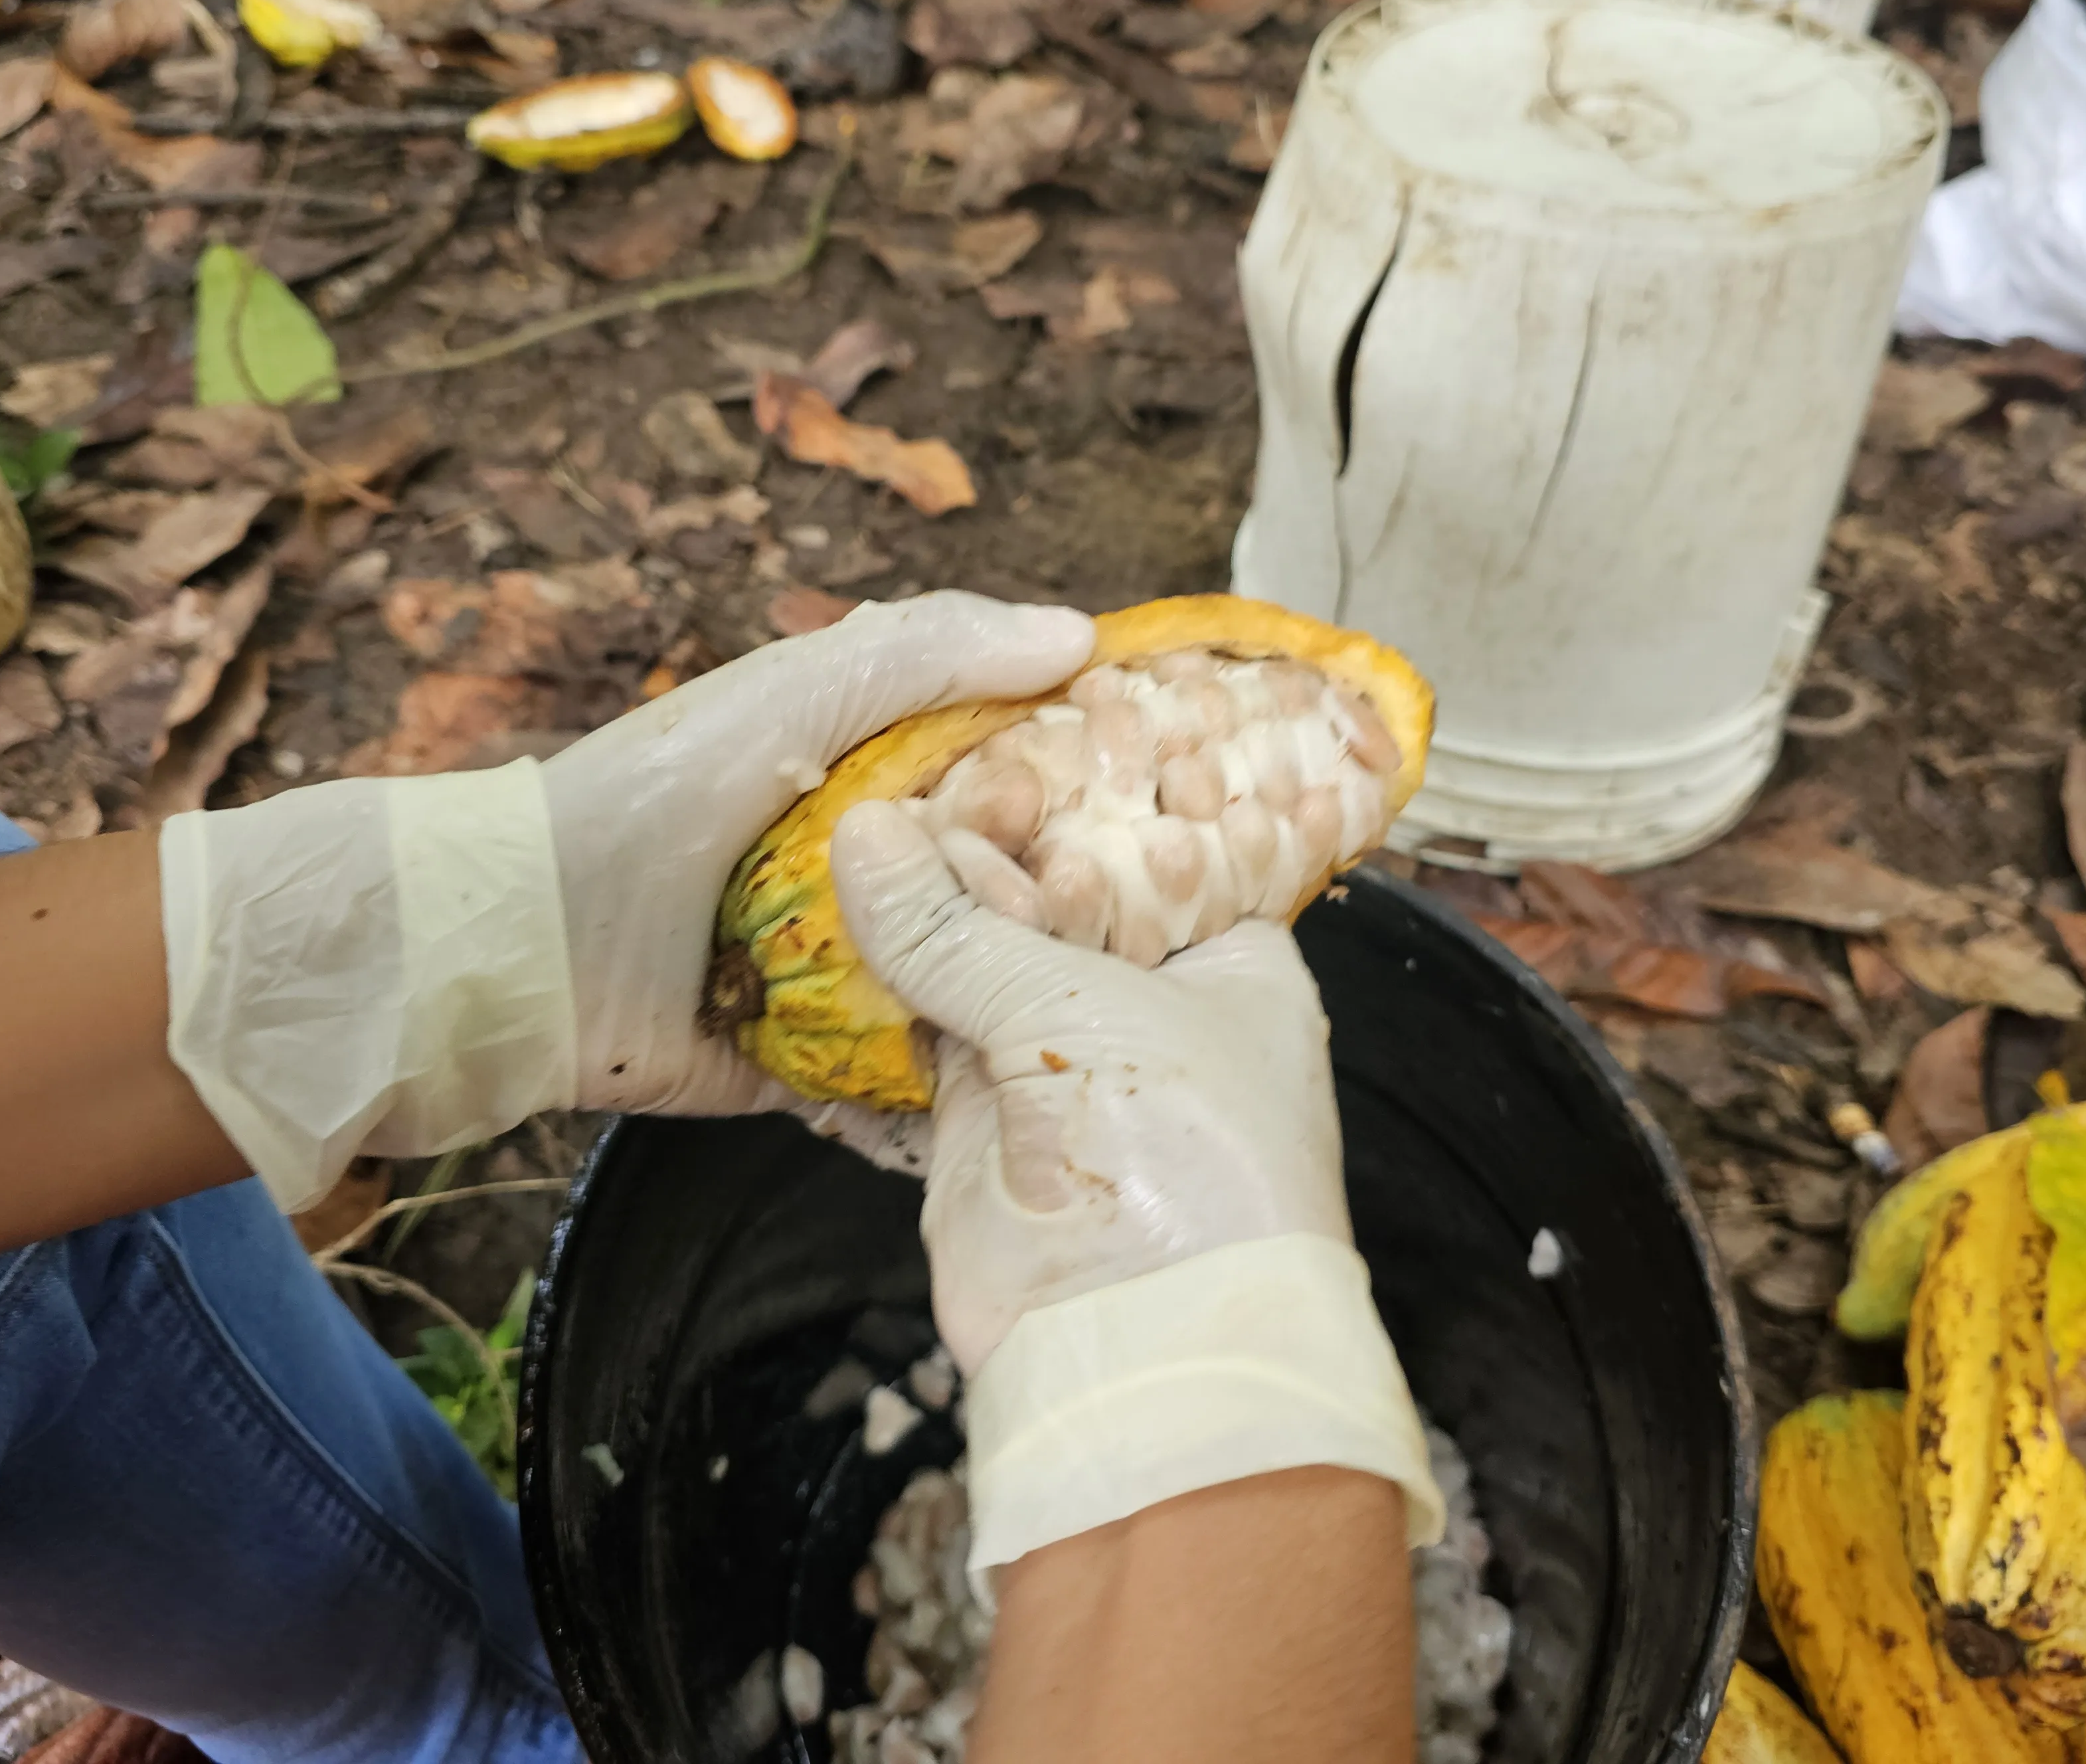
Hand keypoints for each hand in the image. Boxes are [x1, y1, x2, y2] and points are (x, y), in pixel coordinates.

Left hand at [159, 593, 1091, 1206]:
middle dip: (1081, 901)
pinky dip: (958, 1082)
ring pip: (974, 984)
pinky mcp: (817, 1071)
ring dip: (1032, 993)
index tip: (1187, 786)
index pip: (1009, 774)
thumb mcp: (791, 695)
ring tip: (1129, 1007)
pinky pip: (909, 1082)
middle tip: (1180, 919)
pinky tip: (1043, 1083)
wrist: (518, 950)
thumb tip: (1080, 633)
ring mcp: (848, 979)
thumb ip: (925, 652)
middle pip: (1007, 887)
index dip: (1089, 775)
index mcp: (871, 783)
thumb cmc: (650, 799)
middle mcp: (872, 879)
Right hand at [829, 798, 1351, 1370]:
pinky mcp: (986, 1115)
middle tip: (923, 780)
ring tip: (876, 827)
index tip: (1005, 743)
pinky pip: (932, 1021)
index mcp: (1231, 965)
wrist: (1143, 1342)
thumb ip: (958, 925)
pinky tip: (853, 910)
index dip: (1080, 796)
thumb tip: (864, 835)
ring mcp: (1065, 1064)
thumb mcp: (1078, 1009)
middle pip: (1058, 896)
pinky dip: (895, 976)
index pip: (1152, 848)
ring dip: (935, 906)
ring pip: (986, 956)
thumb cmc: (1184, 1159)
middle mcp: (1153, 1007)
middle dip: (993, 845)